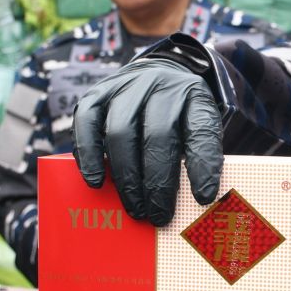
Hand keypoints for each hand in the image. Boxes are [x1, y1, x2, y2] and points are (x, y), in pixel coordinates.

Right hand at [73, 56, 222, 225]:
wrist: (156, 74)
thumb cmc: (179, 116)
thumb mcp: (198, 128)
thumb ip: (197, 157)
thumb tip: (192, 204)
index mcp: (195, 97)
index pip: (202, 131)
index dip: (203, 166)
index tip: (203, 198)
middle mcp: (161, 87)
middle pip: (159, 136)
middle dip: (158, 183)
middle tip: (159, 216)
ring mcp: (127, 87)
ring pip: (121, 133)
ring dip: (127, 178)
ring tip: (135, 208)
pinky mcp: (96, 94)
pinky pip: (87, 124)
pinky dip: (90, 156)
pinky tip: (97, 182)